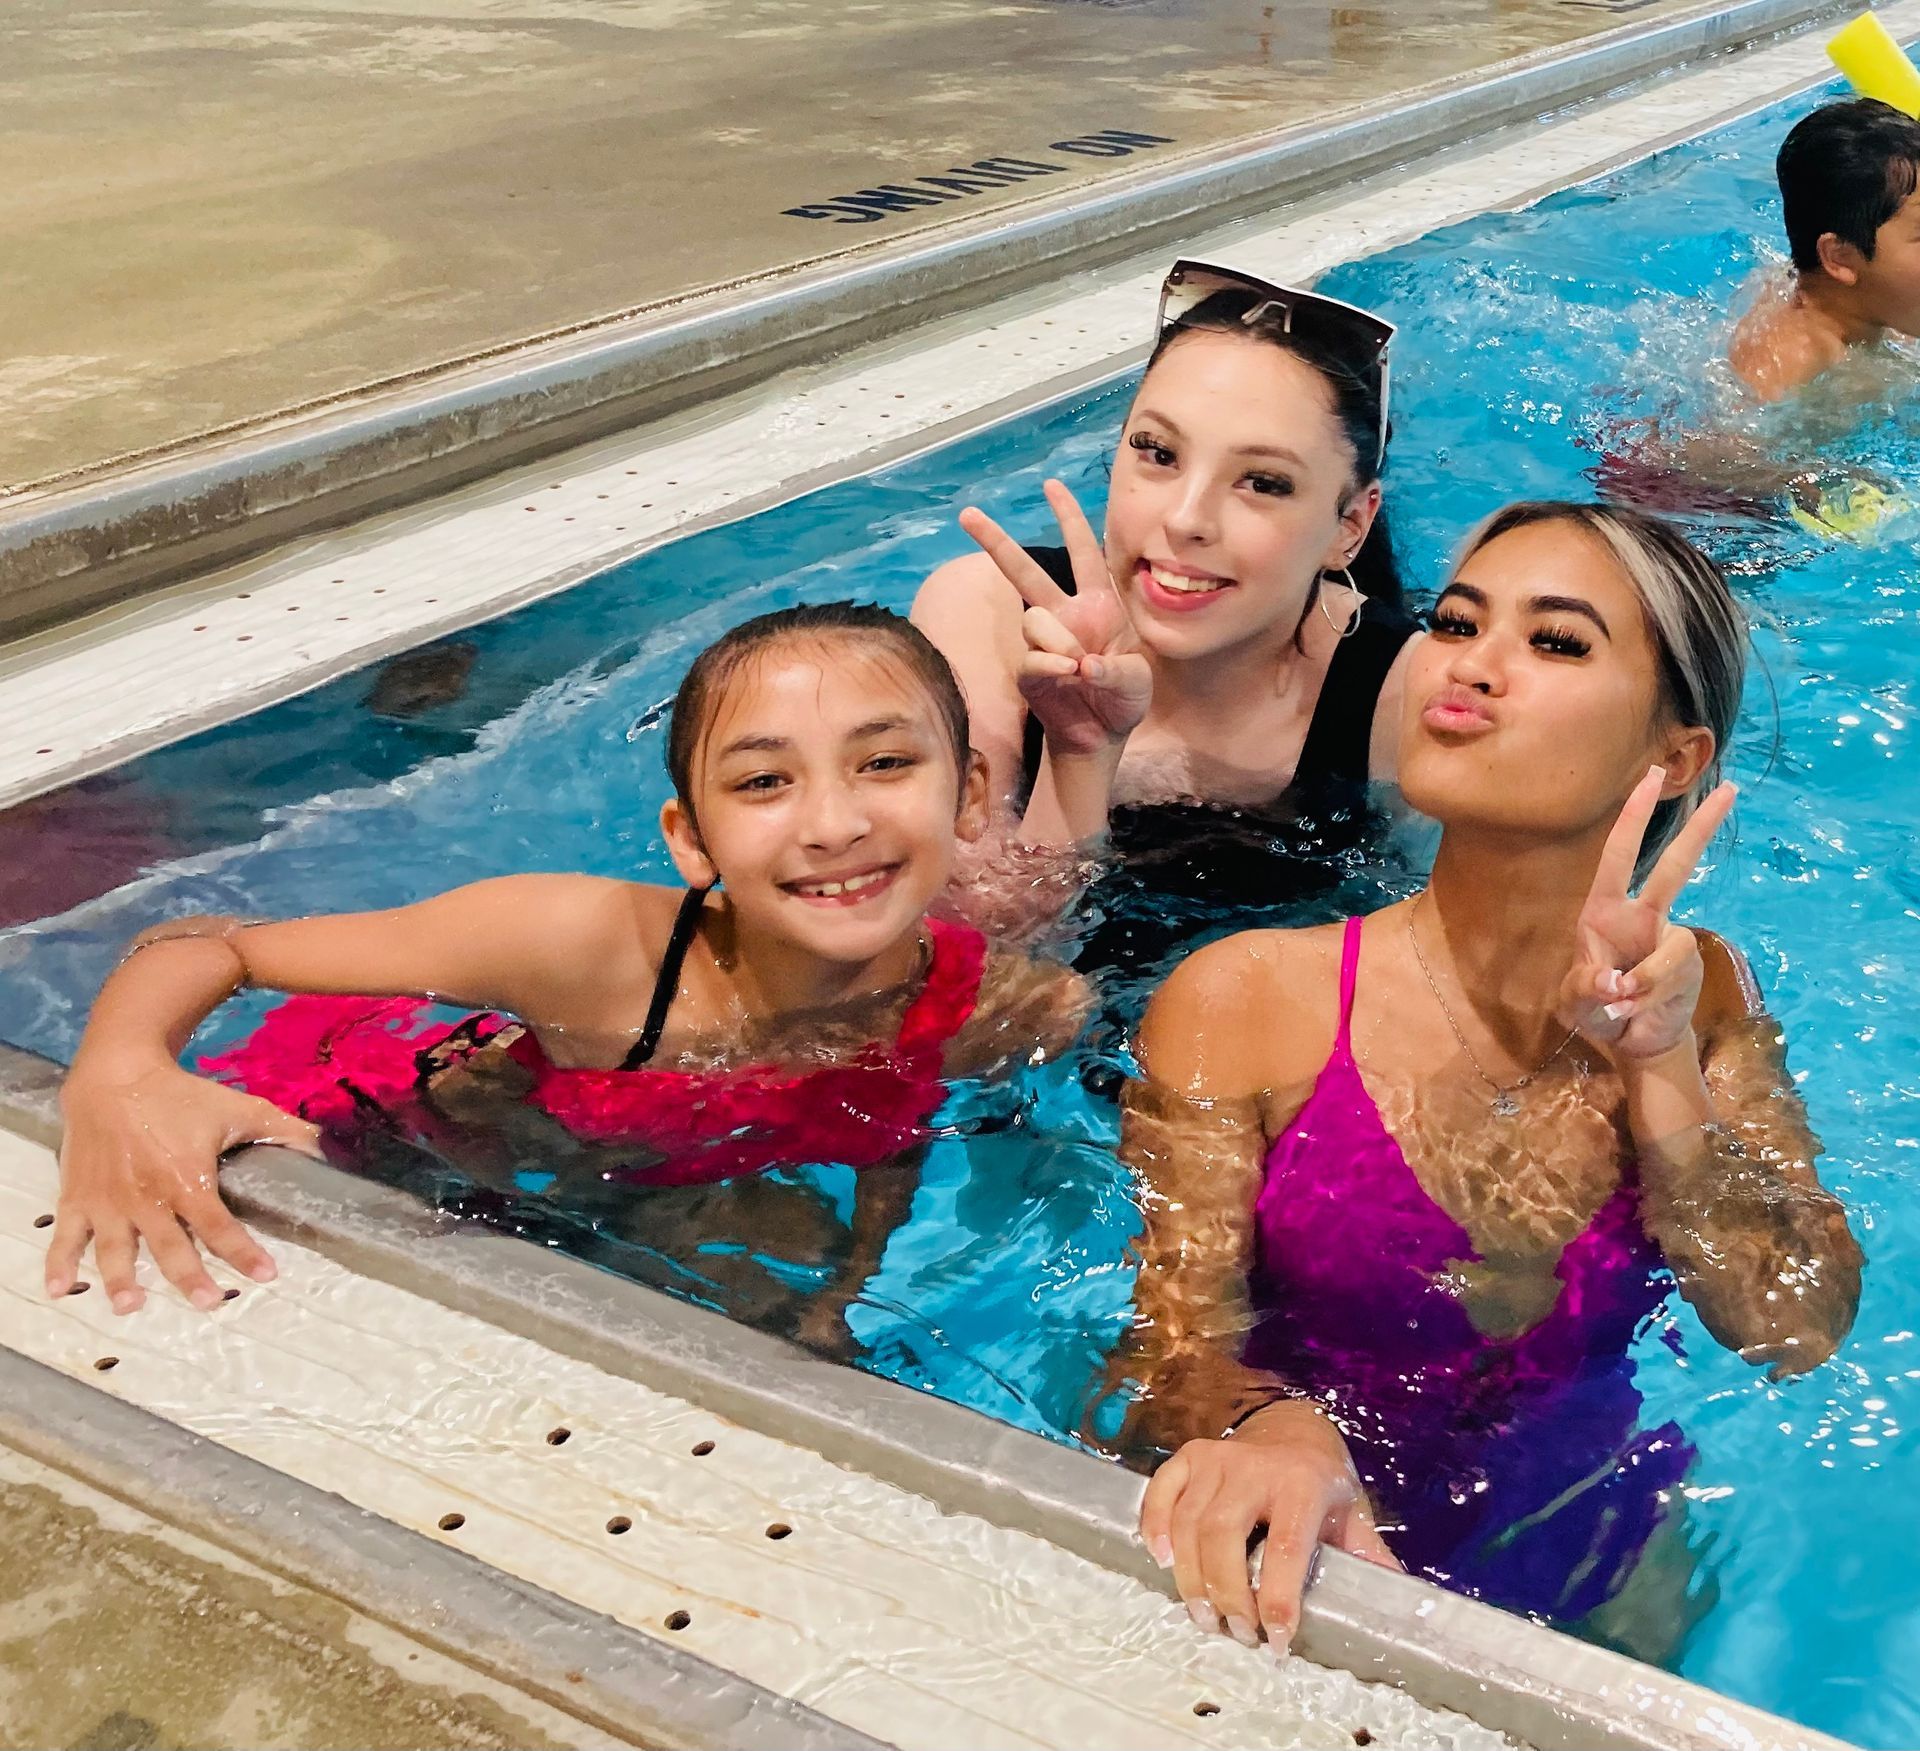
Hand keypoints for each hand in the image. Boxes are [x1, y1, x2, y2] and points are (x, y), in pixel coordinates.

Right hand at [50, 1063, 321, 1312]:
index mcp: (186, 1177)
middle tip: (209, 1303)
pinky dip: (59, 1263)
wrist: (114, 1075)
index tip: (266, 1275)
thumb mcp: (236, 1108)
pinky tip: (60, 1289)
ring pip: (115, 1248)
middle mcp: (147, 1195)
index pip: (219, 1225)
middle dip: (189, 1276)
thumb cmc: (179, 1095)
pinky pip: (65, 1235)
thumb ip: (281, 1131)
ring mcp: (109, 1199)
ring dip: (121, 1278)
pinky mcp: (78, 1196)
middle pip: (170, 1245)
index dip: (244, 1251)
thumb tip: (323, 1146)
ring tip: (130, 1305)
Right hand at [958, 479, 1150, 756]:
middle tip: (967, 513)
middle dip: (996, 542)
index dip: (1069, 518)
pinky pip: (1032, 658)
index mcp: (1097, 604)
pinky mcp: (1029, 672)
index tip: (1051, 486)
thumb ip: (1117, 669)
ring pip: (1032, 620)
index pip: (1084, 551)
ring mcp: (1043, 643)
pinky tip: (1071, 676)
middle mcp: (1064, 616)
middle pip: (1025, 572)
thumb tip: (1083, 664)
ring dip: (1057, 639)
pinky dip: (1052, 666)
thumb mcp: (1137, 680)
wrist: (1102, 737)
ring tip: (1080, 666)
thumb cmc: (1124, 699)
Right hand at [1139, 1401, 1398, 1656]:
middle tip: (1236, 1632)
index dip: (1277, 1598)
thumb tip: (1401, 1604)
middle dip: (1226, 1593)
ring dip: (1191, 1577)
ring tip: (1205, 1616)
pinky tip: (1164, 1561)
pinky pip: (1161, 1491)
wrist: (1293, 1427)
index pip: (1284, 1547)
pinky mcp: (1191, 1456)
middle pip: (1223, 1536)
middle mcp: (1255, 1467)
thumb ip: (1369, 1558)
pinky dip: (1154, 1526)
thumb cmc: (1323, 1483)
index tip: (1277, 1639)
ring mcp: (1218, 1458)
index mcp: (1302, 1484)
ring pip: (1189, 1522)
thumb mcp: (1352, 1516)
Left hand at [1560, 767, 1736, 1062]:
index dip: (1635, 816)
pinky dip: (1648, 999)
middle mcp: (1643, 917)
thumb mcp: (1576, 1002)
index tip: (1654, 777)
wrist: (1632, 1040)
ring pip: (1670, 949)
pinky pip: (1671, 978)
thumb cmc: (1596, 1009)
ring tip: (1619, 1004)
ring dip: (1641, 983)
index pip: (1620, 854)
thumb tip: (1615, 982)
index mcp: (1604, 911)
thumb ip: (1586, 988)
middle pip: (1676, 866)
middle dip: (1701, 828)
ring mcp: (1671, 940)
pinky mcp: (1689, 967)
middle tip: (1730, 789)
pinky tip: (1633, 1012)